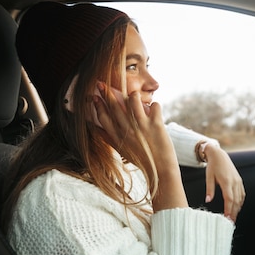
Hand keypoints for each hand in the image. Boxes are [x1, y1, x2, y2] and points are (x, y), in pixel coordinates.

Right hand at [93, 84, 187, 210]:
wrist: (160, 170)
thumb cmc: (141, 160)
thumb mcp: (121, 150)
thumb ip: (110, 138)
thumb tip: (96, 127)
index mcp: (117, 137)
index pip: (103, 118)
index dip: (97, 105)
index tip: (94, 96)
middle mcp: (127, 130)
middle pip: (114, 106)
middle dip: (107, 92)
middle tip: (102, 83)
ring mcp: (141, 126)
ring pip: (133, 99)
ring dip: (134, 95)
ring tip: (136, 98)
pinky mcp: (156, 124)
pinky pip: (154, 105)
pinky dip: (155, 105)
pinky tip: (155, 110)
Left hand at [203, 144, 245, 220]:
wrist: (219, 155)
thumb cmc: (212, 166)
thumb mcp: (208, 177)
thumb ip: (209, 189)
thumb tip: (207, 200)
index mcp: (226, 181)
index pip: (229, 199)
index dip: (229, 209)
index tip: (227, 218)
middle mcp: (234, 182)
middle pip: (236, 201)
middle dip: (234, 212)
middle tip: (230, 222)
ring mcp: (238, 181)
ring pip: (240, 198)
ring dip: (238, 208)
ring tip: (233, 217)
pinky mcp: (239, 180)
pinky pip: (242, 193)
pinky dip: (240, 201)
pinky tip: (237, 207)